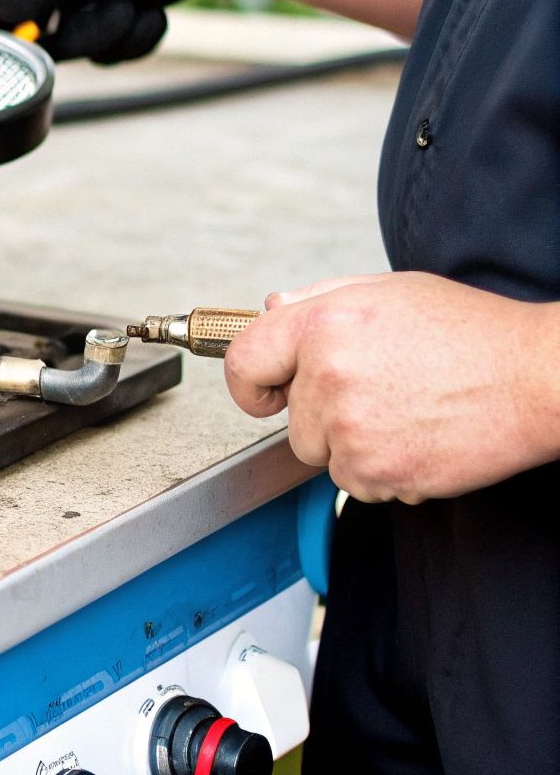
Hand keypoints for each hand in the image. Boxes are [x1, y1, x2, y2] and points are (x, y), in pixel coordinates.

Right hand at [0, 0, 264, 62]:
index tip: (41, 43)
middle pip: (25, 32)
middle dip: (78, 35)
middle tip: (119, 7)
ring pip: (70, 46)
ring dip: (112, 35)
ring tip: (142, 0)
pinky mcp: (99, 9)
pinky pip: (102, 49)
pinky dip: (132, 38)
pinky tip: (154, 9)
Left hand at [223, 271, 559, 503]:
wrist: (536, 379)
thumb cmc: (474, 334)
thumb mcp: (390, 291)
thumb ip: (320, 300)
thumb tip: (272, 311)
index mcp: (323, 324)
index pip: (244, 360)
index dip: (252, 382)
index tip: (263, 394)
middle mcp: (327, 375)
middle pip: (292, 419)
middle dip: (325, 415)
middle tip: (381, 393)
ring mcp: (349, 428)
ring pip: (323, 455)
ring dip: (354, 445)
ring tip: (406, 412)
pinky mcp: (375, 470)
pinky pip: (355, 483)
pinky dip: (382, 470)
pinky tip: (418, 437)